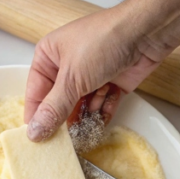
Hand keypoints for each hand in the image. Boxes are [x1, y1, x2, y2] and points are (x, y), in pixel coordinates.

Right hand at [24, 0, 179, 141]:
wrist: (145, 33)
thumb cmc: (103, 42)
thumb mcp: (72, 78)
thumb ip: (54, 108)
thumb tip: (35, 131)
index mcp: (49, 56)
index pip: (36, 92)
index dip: (36, 116)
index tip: (37, 140)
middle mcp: (68, 66)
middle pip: (60, 102)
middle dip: (63, 120)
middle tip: (61, 145)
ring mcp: (92, 75)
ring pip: (83, 105)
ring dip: (84, 119)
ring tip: (82, 136)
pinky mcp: (113, 83)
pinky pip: (103, 105)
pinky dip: (102, 114)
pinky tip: (99, 126)